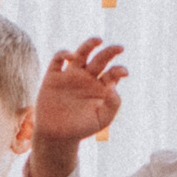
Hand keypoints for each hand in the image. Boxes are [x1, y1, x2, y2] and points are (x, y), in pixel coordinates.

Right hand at [26, 39, 126, 176]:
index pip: (113, 73)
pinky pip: (58, 60)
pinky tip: (71, 57)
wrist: (57, 136)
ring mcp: (70, 76)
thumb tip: (113, 87)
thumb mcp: (102, 120)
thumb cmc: (81, 128)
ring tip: (98, 40)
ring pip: (81, 54)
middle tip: (120, 48)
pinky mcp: (53, 77)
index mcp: (100, 87)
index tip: (123, 72)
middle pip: (100, 59)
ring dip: (90, 44)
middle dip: (110, 52)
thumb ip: (113, 104)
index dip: (119, 70)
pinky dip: (64, 54)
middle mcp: (87, 78)